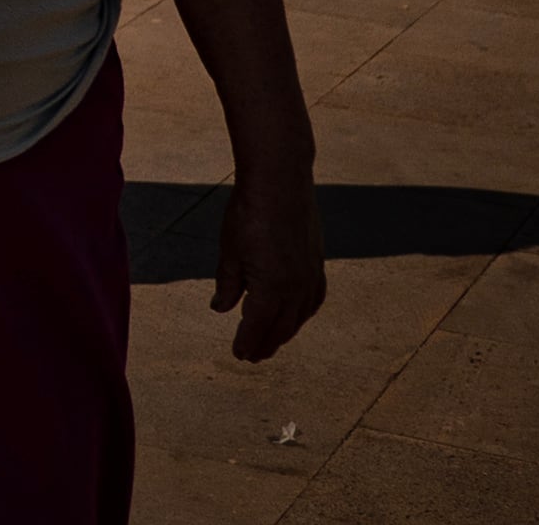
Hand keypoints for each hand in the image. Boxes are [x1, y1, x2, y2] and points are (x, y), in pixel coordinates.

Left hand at [213, 161, 326, 360]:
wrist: (281, 183)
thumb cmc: (249, 214)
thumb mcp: (230, 251)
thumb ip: (228, 284)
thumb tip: (221, 309)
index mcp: (271, 288)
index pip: (257, 326)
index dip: (247, 342)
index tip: (239, 355)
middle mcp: (296, 288)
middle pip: (281, 327)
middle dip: (266, 343)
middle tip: (253, 356)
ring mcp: (310, 276)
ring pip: (299, 316)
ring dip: (285, 331)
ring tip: (272, 340)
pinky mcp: (317, 263)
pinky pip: (313, 299)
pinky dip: (303, 313)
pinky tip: (297, 314)